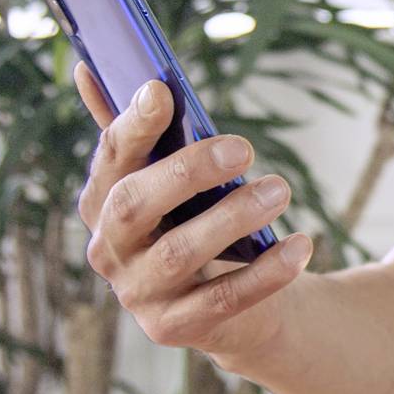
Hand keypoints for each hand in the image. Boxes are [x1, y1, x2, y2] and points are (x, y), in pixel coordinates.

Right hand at [75, 63, 312, 359]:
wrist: (232, 306)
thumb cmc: (199, 224)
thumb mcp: (173, 179)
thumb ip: (140, 132)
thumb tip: (92, 65)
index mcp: (102, 201)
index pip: (110, 159)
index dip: (131, 125)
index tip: (161, 90)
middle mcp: (109, 249)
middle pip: (134, 206)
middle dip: (187, 172)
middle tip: (244, 147)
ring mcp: (137, 293)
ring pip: (179, 253)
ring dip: (232, 217)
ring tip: (280, 189)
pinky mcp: (173, 328)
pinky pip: (223, 298)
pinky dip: (266, 272)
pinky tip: (301, 244)